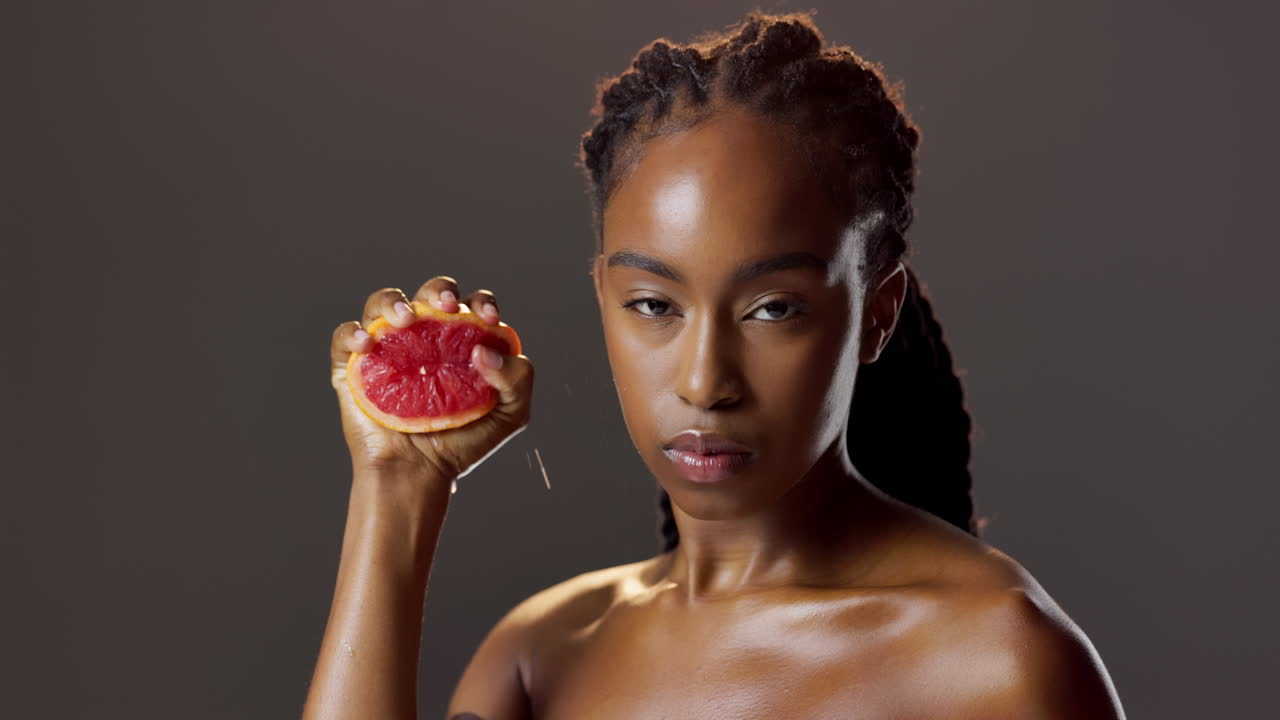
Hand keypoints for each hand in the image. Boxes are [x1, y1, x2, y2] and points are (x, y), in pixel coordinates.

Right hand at [329, 276, 533, 485]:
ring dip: (393, 302)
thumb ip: (518, 378)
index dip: (481, 303)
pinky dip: (352, 333)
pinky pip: (345, 337)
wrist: (418, 474)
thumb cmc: (463, 443)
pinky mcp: (354, 366)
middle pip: (429, 294)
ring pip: (383, 304)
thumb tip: (485, 349)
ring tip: (405, 320)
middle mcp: (423, 338)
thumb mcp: (510, 414)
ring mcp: (387, 348)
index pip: (470, 306)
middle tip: (447, 306)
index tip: (488, 319)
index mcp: (460, 342)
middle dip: (440, 289)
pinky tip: (368, 345)